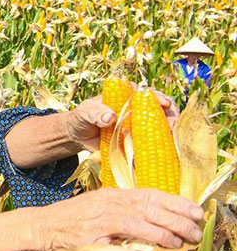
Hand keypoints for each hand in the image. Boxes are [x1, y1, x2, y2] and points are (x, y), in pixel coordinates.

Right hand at [33, 188, 203, 250]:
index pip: (150, 194)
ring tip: (187, 237)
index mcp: (113, 195)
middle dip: (180, 216)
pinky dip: (152, 237)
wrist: (42, 227)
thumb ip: (120, 222)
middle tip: (197, 226)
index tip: (194, 209)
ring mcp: (106, 215)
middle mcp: (112, 201)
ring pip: (148, 216)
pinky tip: (165, 243)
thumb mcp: (97, 214)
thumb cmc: (69, 223)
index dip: (175, 201)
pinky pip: (132, 232)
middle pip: (154, 205)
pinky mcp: (100, 231)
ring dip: (172, 228)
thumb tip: (143, 235)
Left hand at [65, 89, 180, 151]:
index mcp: (128, 96)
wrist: (78, 137)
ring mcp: (141, 126)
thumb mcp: (85, 112)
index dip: (160, 98)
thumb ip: (96, 112)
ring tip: (173, 143)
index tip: (165, 105)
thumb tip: (110, 117)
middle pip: (163, 111)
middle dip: (172, 118)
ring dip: (170, 136)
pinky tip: (166, 155)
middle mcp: (139, 110)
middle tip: (173, 128)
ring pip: (162, 128)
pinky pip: (153, 145)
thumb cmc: (82, 118)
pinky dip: (161, 150)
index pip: (149, 94)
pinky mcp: (139, 142)